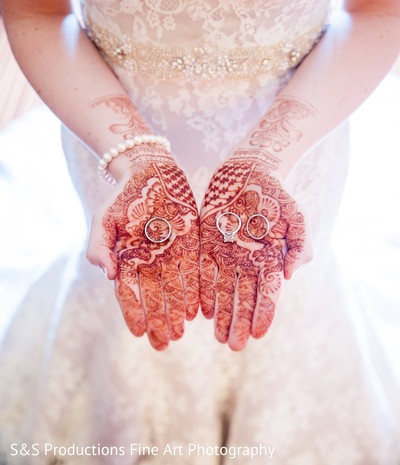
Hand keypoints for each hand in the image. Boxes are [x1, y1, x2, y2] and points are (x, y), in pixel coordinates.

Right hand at [87, 152, 199, 349]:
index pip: (129, 293)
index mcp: (127, 259)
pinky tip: (197, 310)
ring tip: (180, 332)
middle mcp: (149, 262)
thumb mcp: (104, 218)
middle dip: (158, 321)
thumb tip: (106, 274)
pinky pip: (193, 272)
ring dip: (177, 312)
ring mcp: (171, 255)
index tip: (138, 332)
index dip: (133, 313)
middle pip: (154, 298)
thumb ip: (99, 245)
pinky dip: (194, 291)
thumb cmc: (124, 196)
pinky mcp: (190, 245)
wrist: (151, 171)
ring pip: (175, 290)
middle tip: (164, 343)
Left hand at [200, 155, 311, 350]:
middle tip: (234, 346)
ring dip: (222, 314)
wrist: (250, 170)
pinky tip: (202, 310)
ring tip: (219, 336)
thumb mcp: (295, 216)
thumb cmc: (276, 194)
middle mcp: (247, 261)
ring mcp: (227, 253)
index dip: (263, 314)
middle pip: (243, 298)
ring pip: (223, 290)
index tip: (258, 335)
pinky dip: (204, 291)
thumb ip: (299, 245)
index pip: (267, 293)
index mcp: (269, 258)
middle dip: (239, 322)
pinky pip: (205, 271)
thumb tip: (290, 275)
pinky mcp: (207, 242)